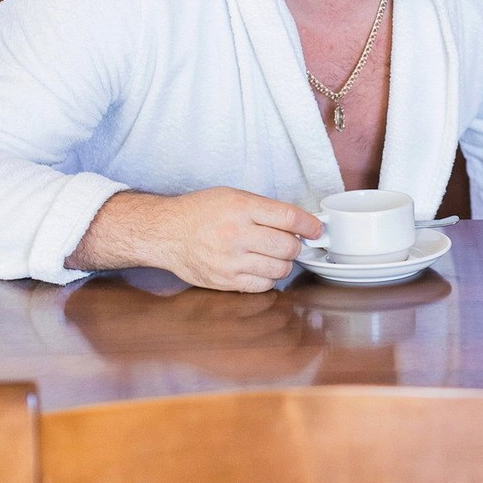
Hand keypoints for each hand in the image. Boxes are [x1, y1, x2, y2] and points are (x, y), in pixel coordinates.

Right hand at [69, 188, 324, 292]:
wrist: (166, 232)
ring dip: (283, 263)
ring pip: (279, 269)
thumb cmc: (200, 212)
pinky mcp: (224, 281)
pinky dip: (268, 278)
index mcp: (241, 208)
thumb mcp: (233, 196)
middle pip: (288, 246)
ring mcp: (230, 260)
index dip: (310, 225)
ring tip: (272, 255)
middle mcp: (236, 234)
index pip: (289, 218)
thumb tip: (300, 224)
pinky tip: (259, 268)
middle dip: (295, 245)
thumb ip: (265, 209)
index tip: (316, 229)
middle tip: (289, 242)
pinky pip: (263, 285)